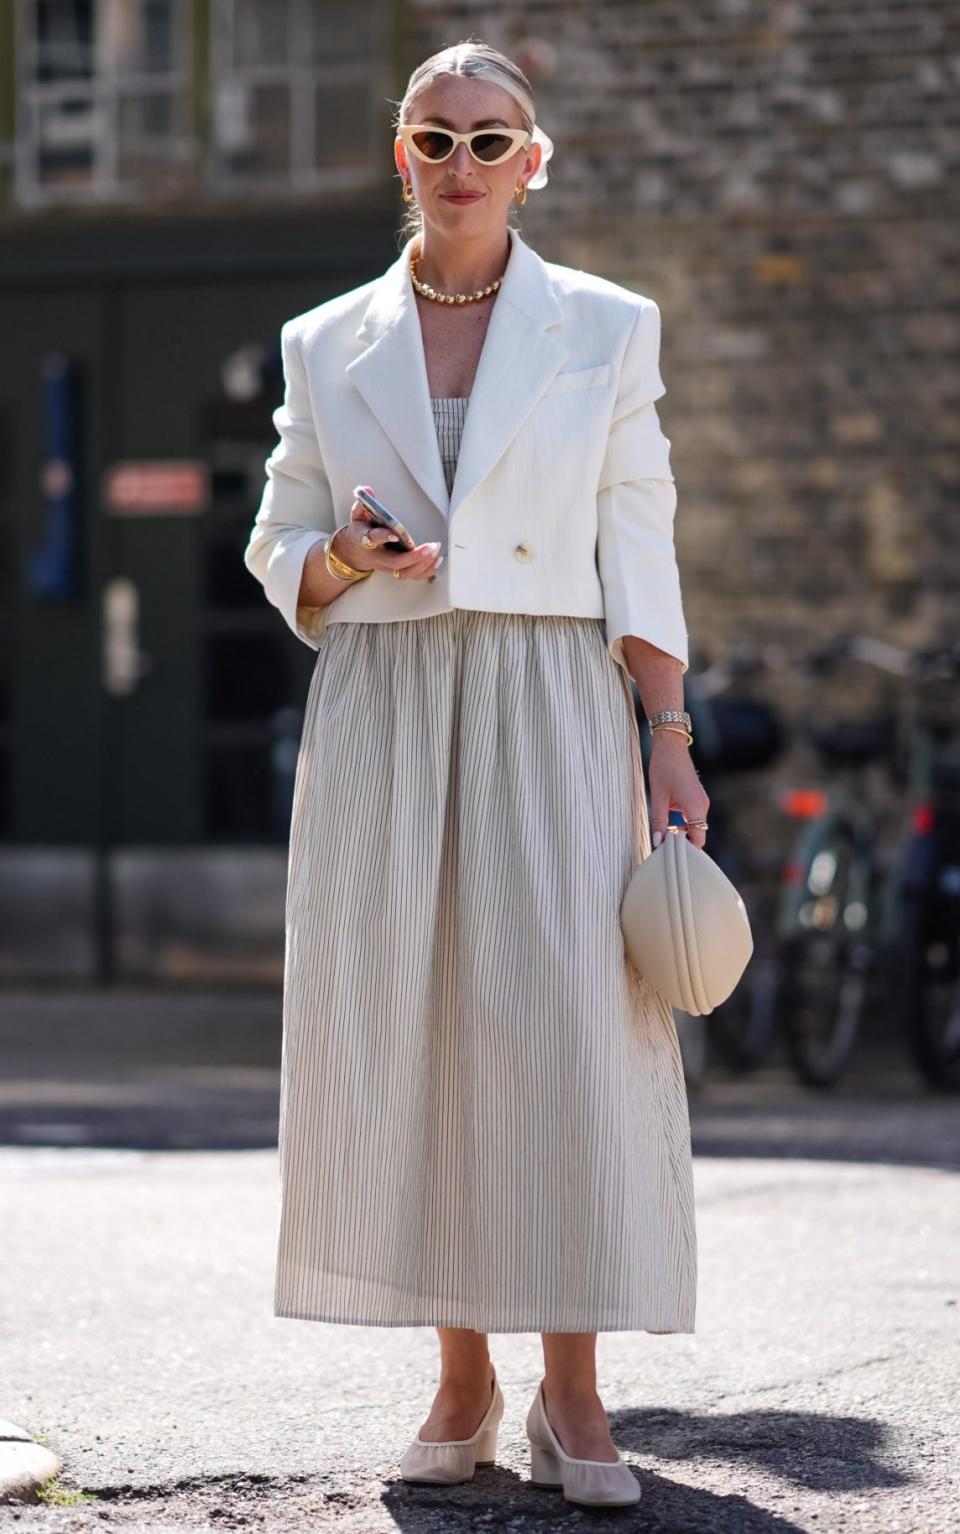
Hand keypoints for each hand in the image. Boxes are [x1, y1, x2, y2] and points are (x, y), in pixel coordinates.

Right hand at [334, 489, 443, 579]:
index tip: (394, 534)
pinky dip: (426, 570)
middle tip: (430, 546)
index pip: (373, 539)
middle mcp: (378, 557)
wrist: (355, 553)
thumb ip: (362, 503)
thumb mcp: (357, 516)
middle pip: (396, 562)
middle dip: (414, 557)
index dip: (383, 537)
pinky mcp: (397, 570)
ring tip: (435, 550)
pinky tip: (436, 560)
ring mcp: (388, 566)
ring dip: (423, 564)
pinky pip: (412, 575)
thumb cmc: (360, 533)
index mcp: (366, 540)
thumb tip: (368, 490)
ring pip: (406, 572)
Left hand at [647, 732, 709, 850]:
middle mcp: (702, 806)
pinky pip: (693, 817)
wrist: (671, 746)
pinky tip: (669, 824)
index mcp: (695, 807)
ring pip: (695, 826)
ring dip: (682, 833)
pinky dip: (684, 824)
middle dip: (684, 844)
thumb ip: (659, 822)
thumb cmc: (664, 768)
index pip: (698, 839)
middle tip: (665, 850)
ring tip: (665, 838)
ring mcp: (701, 801)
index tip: (672, 855)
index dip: (687, 851)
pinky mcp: (697, 797)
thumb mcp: (658, 798)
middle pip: (698, 834)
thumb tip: (658, 842)